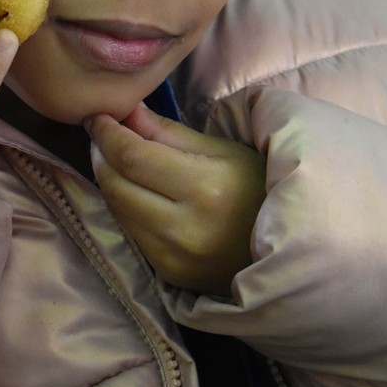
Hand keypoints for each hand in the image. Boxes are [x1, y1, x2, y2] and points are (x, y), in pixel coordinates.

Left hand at [86, 103, 265, 295]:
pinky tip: (133, 189)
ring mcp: (175, 258)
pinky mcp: (169, 274)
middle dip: (101, 155)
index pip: (133, 157)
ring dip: (109, 180)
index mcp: (204, 189)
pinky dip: (125, 206)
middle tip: (102, 133)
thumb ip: (166, 132)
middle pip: (116, 186)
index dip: (107, 133)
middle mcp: (185, 228)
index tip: (97, 116)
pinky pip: (132, 232)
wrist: (290, 248)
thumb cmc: (259, 187)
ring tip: (116, 157)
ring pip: (117, 210)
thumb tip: (125, 111)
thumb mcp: (222, 150)